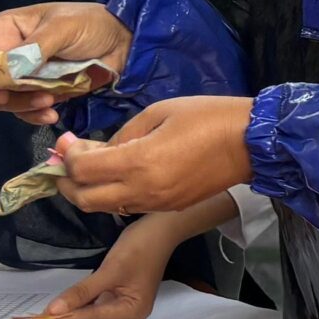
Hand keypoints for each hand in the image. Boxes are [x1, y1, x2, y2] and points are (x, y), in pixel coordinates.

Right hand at [0, 2, 134, 126]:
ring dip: (18, 104)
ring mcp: (23, 76)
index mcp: (6, 30)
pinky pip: (24, 111)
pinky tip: (51, 115)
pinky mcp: (41, 93)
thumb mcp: (64, 27)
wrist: (126, 44)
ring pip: (1, 99)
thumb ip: (35, 46)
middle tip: (6, 95)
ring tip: (47, 101)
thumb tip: (7, 67)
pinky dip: (33, 116)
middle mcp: (7, 54)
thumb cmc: (92, 24)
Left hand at [24, 215, 179, 318]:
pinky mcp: (117, 301)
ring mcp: (123, 310)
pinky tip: (56, 316)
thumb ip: (82, 292)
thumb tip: (53, 311)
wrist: (161, 229)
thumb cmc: (140, 247)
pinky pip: (91, 314)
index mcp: (131, 312)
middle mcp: (128, 316)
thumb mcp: (110, 269)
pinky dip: (73, 316)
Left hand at [53, 97, 252, 216]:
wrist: (252, 144)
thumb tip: (95, 149)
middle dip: (67, 182)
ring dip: (89, 190)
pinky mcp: (169, 206)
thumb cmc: (208, 117)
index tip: (67, 140)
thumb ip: (123, 133)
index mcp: (138, 162)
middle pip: (84, 199)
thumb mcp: (160, 111)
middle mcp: (142, 189)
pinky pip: (129, 205)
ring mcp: (156, 202)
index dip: (67, 155)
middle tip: (68, 162)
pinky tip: (122, 174)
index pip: (82, 170)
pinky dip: (114, 193)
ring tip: (92, 167)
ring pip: (104, 207)